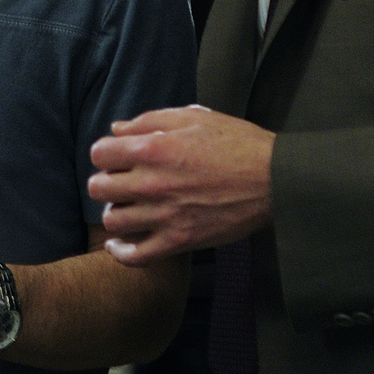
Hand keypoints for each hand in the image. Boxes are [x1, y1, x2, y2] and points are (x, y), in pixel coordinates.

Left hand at [87, 105, 274, 264]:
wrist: (275, 179)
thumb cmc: (237, 143)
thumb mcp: (194, 117)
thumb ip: (150, 120)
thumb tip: (117, 128)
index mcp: (153, 148)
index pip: (100, 153)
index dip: (106, 153)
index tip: (118, 157)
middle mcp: (153, 183)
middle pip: (98, 188)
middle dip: (105, 182)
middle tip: (121, 183)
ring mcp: (165, 215)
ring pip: (112, 222)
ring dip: (116, 213)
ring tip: (129, 208)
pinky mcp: (180, 241)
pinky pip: (136, 256)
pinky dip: (122, 252)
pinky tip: (121, 243)